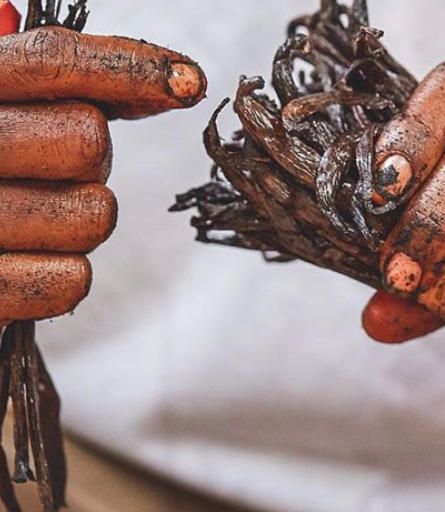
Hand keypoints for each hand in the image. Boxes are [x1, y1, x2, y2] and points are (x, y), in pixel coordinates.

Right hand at [0, 3, 205, 325]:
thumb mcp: (15, 110)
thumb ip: (77, 82)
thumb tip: (182, 83)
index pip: (53, 61)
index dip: (132, 69)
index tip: (190, 82)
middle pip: (88, 141)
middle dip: (93, 160)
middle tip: (55, 171)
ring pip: (95, 215)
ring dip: (80, 221)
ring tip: (33, 219)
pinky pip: (71, 280)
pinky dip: (62, 276)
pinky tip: (26, 263)